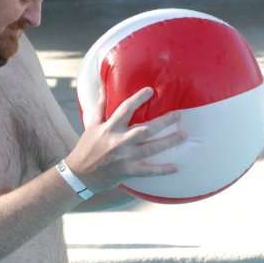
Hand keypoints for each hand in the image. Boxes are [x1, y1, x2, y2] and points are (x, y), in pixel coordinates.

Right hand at [66, 86, 185, 192]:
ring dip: (169, 141)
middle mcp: (119, 141)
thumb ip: (100, 106)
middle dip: (164, 121)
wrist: (79, 175)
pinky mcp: (128, 172)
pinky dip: (163, 170)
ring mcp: (124, 157)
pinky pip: (149, 171)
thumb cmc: (86, 148)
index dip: (139, 98)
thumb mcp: (91, 125)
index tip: (151, 91)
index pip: (126, 109)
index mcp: (110, 128)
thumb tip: (101, 87)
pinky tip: (177, 167)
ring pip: (151, 148)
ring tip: (184, 135)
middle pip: (146, 129)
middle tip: (179, 115)